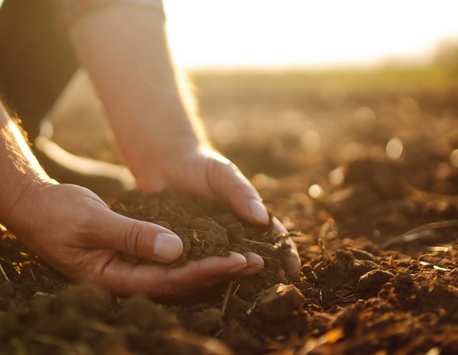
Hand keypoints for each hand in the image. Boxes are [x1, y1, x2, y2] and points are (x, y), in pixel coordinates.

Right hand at [0, 181, 264, 296]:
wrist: (31, 206)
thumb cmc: (56, 213)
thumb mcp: (94, 221)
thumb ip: (133, 235)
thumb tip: (177, 250)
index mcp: (112, 279)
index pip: (169, 281)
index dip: (206, 271)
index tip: (238, 259)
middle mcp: (122, 280)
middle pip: (178, 284)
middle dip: (216, 272)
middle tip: (256, 262)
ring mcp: (125, 269)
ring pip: (174, 274)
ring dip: (208, 264)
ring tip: (244, 257)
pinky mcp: (126, 256)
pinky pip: (164, 260)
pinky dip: (189, 253)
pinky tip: (211, 245)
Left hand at [132, 144, 301, 278]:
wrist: (164, 163)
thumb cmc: (201, 165)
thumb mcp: (223, 174)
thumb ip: (241, 193)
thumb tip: (262, 219)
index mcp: (247, 218)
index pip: (272, 238)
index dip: (285, 254)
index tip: (292, 270)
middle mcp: (231, 235)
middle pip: (252, 258)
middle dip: (264, 274)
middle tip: (272, 291)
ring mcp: (208, 244)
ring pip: (224, 266)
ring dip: (233, 279)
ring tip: (242, 293)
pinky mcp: (184, 248)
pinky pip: (195, 264)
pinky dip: (201, 276)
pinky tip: (203, 286)